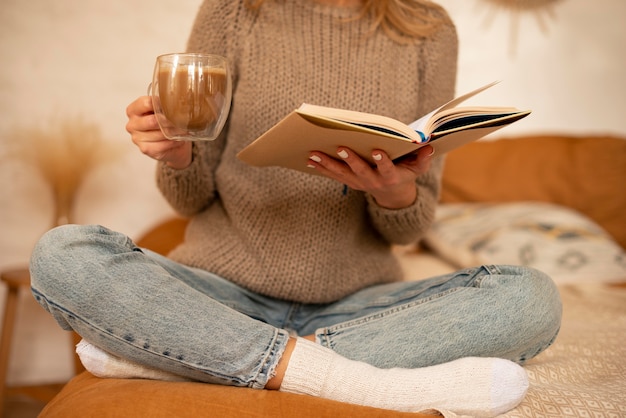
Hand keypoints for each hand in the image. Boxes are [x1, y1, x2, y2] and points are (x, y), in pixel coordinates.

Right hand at [125, 96, 192, 168]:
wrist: (169, 144)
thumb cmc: (164, 124)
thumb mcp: (161, 110)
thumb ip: (163, 104)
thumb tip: (176, 101)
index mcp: (133, 110)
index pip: (145, 103)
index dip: (161, 104)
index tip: (173, 105)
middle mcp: (132, 124)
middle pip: (153, 120)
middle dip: (170, 120)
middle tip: (182, 120)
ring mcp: (137, 138)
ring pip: (160, 133)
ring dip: (174, 132)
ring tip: (183, 129)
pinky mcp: (145, 149)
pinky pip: (163, 144)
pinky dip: (174, 141)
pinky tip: (178, 139)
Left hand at [307, 145, 433, 208]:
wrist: (393, 195)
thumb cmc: (406, 174)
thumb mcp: (418, 168)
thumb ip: (422, 158)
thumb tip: (428, 145)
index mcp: (390, 177)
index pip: (386, 169)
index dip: (381, 161)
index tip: (376, 150)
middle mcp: (373, 182)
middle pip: (360, 171)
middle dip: (350, 159)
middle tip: (340, 147)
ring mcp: (359, 183)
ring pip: (342, 173)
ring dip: (327, 164)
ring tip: (314, 153)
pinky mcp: (350, 182)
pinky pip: (334, 175)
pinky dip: (322, 168)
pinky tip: (310, 160)